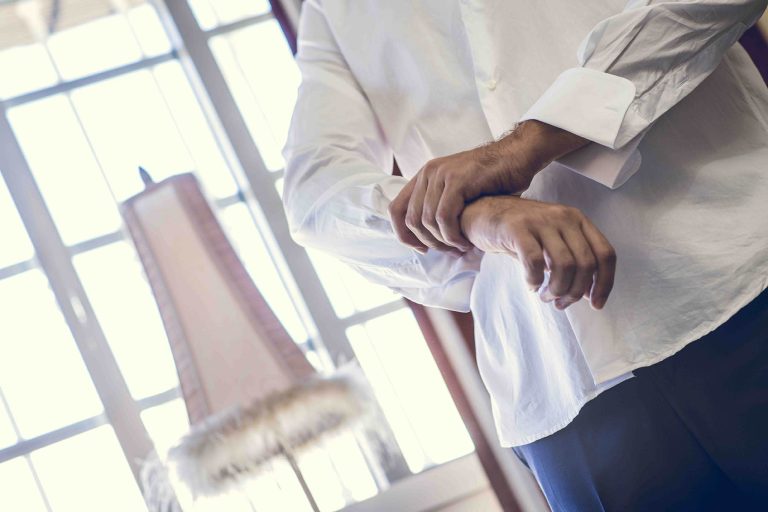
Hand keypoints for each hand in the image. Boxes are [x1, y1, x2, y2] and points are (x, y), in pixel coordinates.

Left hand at [389, 121, 588, 253]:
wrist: (518, 156)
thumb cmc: (493, 179)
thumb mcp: (458, 190)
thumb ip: (441, 205)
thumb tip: (426, 235)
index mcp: (424, 176)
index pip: (396, 210)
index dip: (404, 235)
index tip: (423, 249)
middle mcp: (428, 173)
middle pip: (411, 220)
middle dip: (429, 243)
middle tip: (449, 252)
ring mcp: (441, 175)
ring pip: (427, 221)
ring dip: (443, 242)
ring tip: (460, 248)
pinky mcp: (457, 180)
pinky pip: (444, 217)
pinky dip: (452, 235)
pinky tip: (465, 241)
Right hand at [460, 196, 615, 309]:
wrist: (482, 213)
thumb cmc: (519, 233)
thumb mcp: (551, 241)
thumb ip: (571, 260)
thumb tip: (586, 292)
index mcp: (577, 220)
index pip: (605, 253)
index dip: (605, 283)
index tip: (595, 304)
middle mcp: (564, 217)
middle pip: (586, 263)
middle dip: (575, 291)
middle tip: (560, 302)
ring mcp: (541, 221)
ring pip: (564, 265)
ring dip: (556, 289)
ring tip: (544, 295)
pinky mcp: (518, 228)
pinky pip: (534, 261)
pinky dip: (534, 280)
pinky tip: (529, 284)